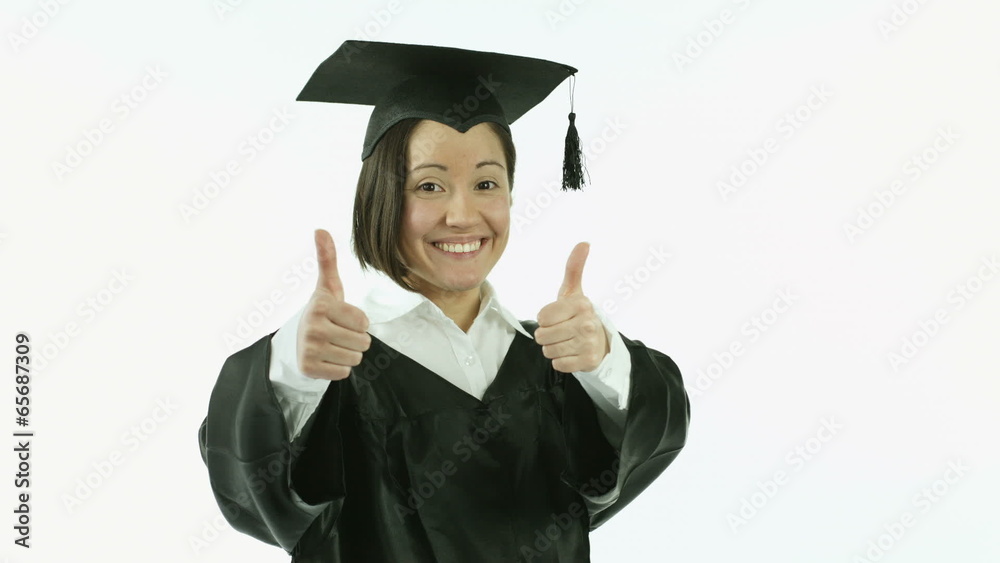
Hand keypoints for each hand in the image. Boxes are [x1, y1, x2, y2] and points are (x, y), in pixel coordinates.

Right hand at [296, 229, 371, 379]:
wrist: (297, 341)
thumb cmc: (322, 312)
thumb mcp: (327, 287)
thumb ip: (327, 259)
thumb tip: (320, 229)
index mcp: (321, 306)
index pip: (364, 322)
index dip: (358, 322)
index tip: (342, 318)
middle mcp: (313, 328)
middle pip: (362, 342)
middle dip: (355, 340)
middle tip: (337, 334)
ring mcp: (309, 349)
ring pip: (355, 358)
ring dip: (348, 354)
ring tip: (332, 345)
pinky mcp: (309, 368)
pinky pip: (344, 372)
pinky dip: (338, 368)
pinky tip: (326, 358)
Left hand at [534, 242, 609, 372]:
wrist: (601, 342)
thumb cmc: (579, 314)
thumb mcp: (574, 291)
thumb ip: (574, 268)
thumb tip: (583, 243)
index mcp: (581, 305)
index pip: (542, 316)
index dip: (545, 319)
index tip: (558, 317)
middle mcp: (586, 324)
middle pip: (542, 336)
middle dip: (547, 335)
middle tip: (561, 331)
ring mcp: (588, 344)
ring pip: (548, 351)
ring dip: (553, 348)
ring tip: (566, 342)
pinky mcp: (587, 362)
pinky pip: (557, 364)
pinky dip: (561, 361)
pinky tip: (571, 353)